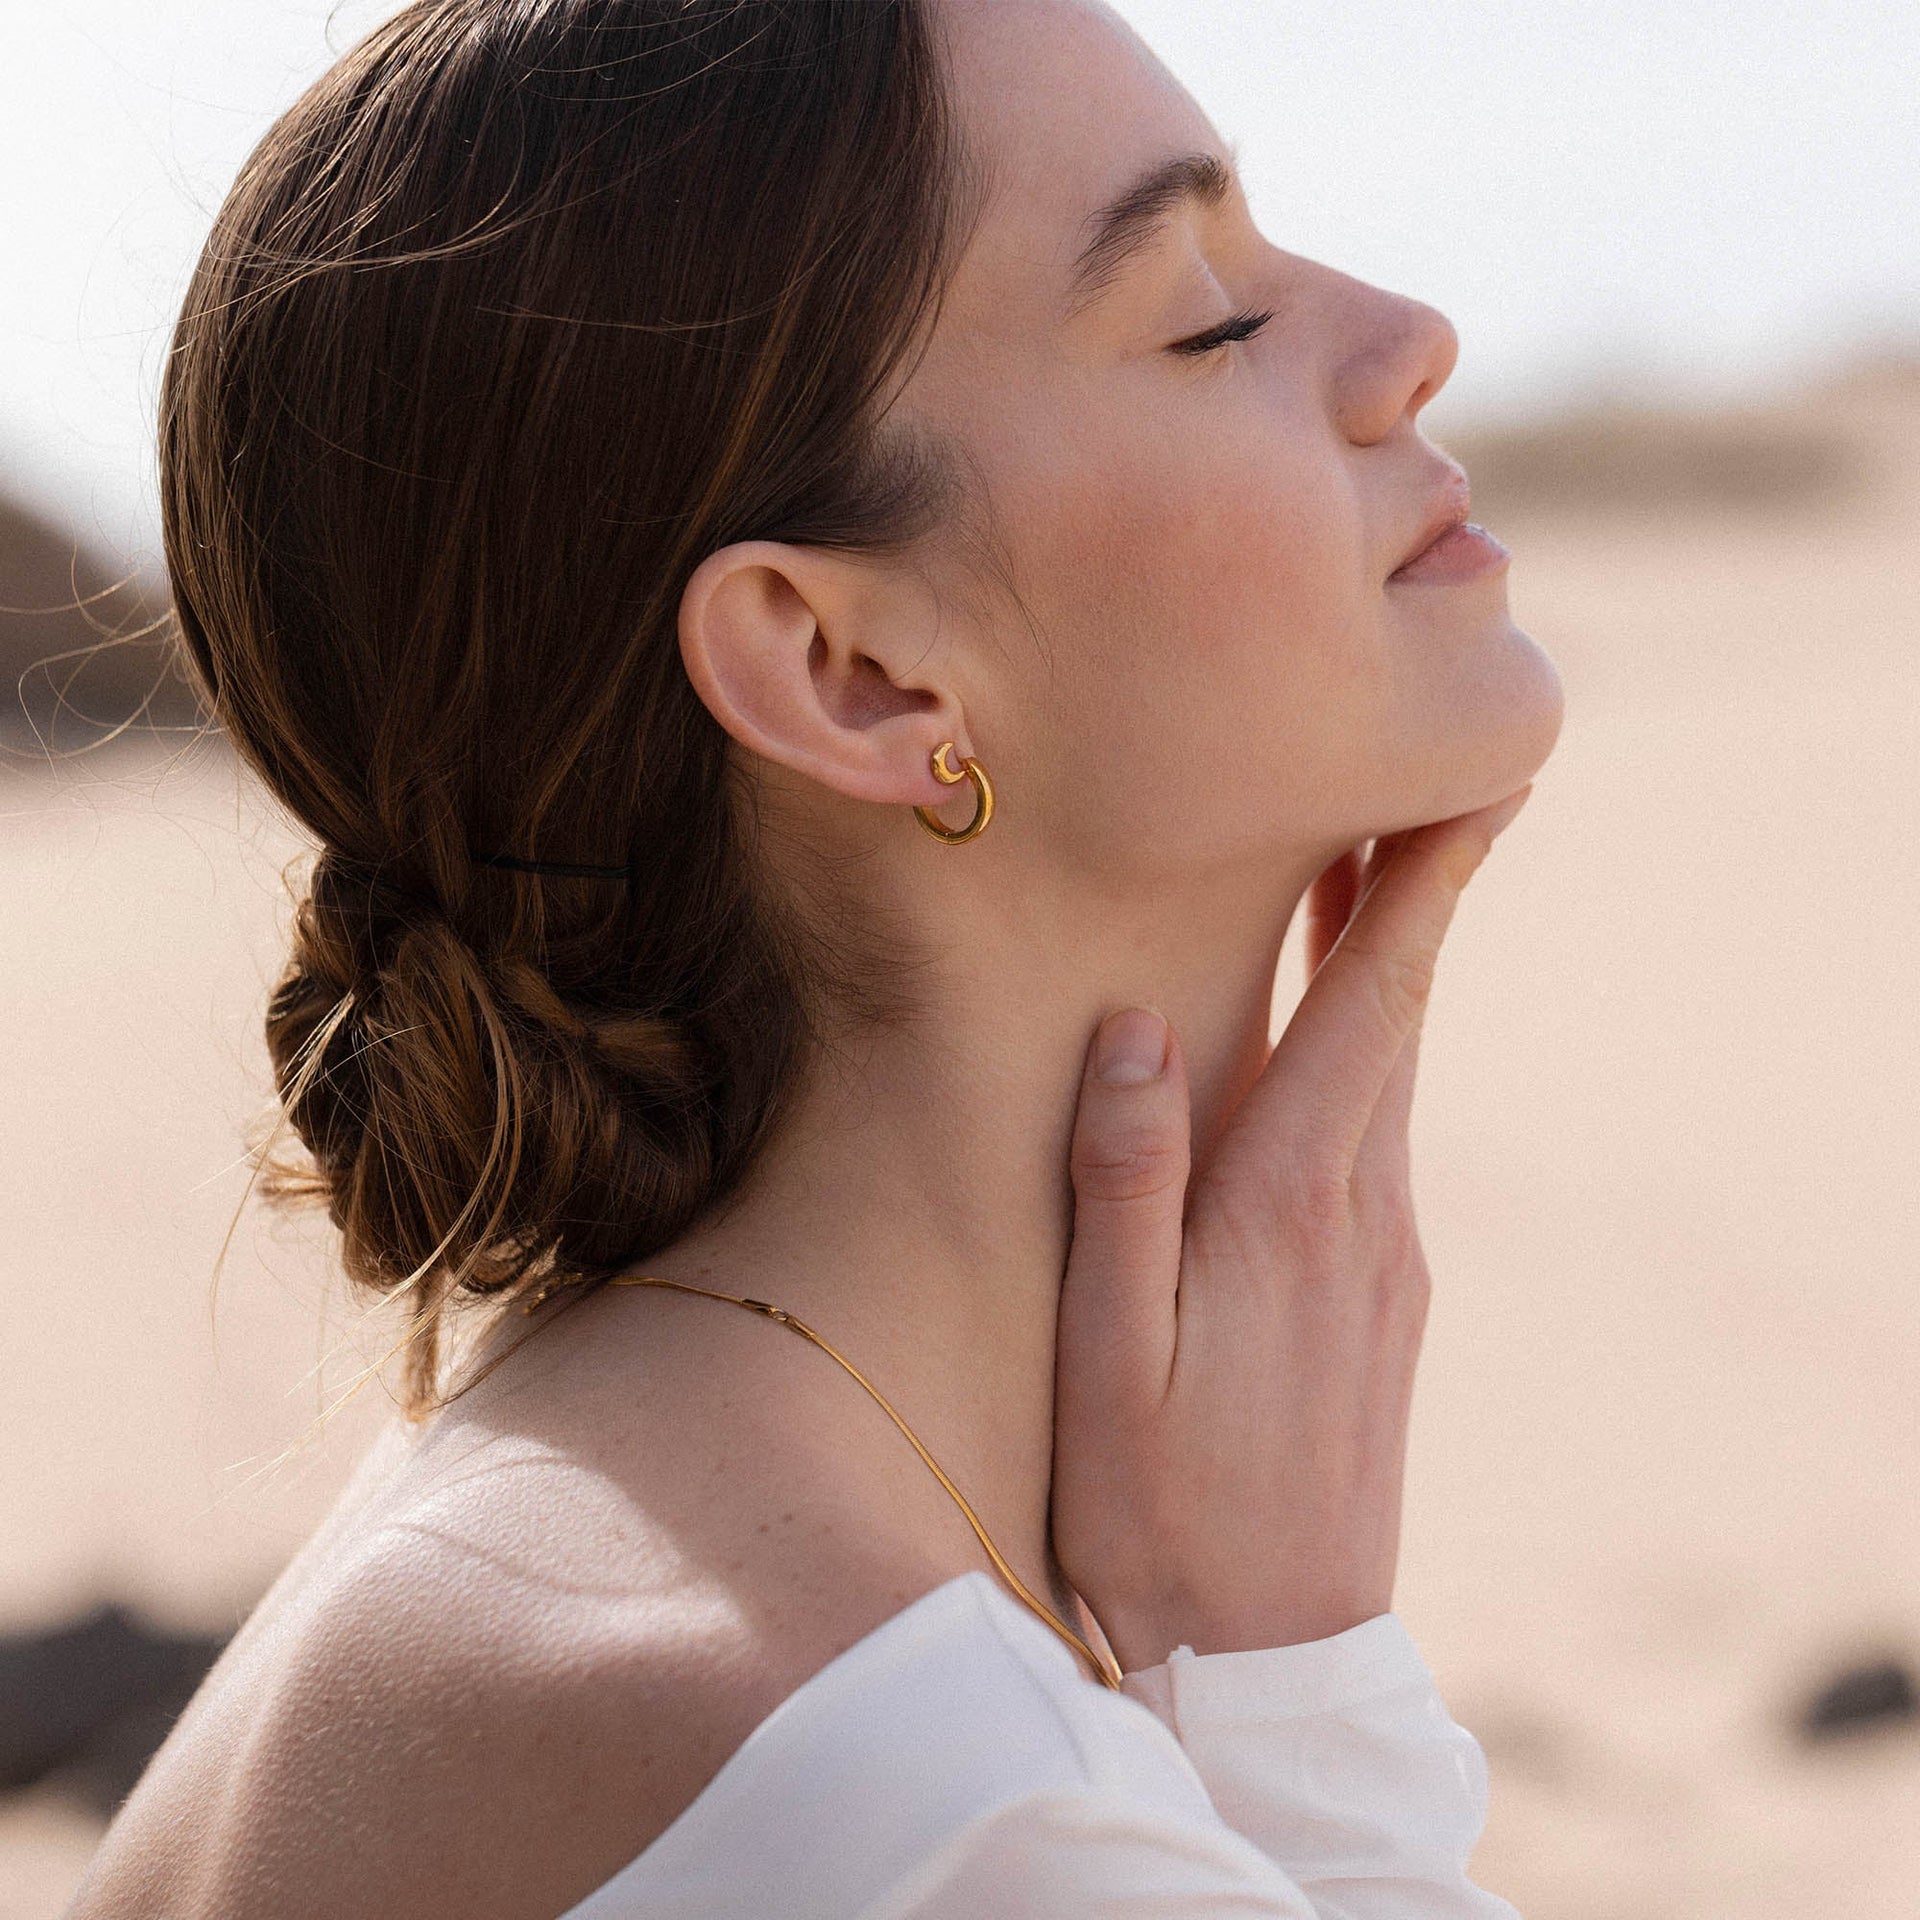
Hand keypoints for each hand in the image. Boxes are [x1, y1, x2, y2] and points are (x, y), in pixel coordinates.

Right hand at [1049, 787, 1532, 1670]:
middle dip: (1403, 894)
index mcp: (1292, 1207)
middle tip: (1401, 785)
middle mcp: (1363, 1216)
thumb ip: (1124, 1185)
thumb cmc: (1159, 1502)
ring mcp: (1387, 1261)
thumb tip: (1139, 1028)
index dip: (1421, 887)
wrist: (1271, 1656)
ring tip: (1353, 880)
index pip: (1374, 1009)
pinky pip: (1376, 1142)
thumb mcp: (1109, 1352)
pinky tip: (1318, 1051)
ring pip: (1389, 1078)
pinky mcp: (1384, 1301)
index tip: (1468, 786)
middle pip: (1396, 1019)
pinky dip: (1362, 1061)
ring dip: (1378, 972)